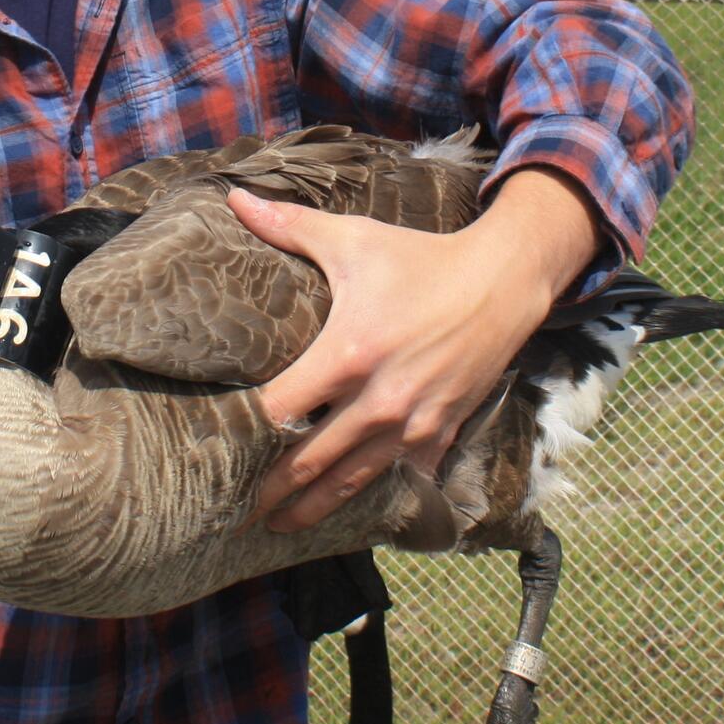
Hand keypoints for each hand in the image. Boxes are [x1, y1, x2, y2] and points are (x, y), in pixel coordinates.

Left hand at [228, 168, 600, 532]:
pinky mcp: (440, 434)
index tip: (222, 441)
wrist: (501, 282)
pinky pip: (402, 480)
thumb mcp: (353, 239)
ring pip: (354, 482)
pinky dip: (375, 497)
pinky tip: (351, 516)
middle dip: (275, 490)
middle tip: (242, 512)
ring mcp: (413, 424)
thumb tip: (233, 198)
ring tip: (282, 526)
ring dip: (316, 507)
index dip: (251, 428)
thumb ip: (288, 226)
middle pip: (312, 460)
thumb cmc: (420, 260)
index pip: (283, 409)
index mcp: (349, 353)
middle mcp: (380, 400)